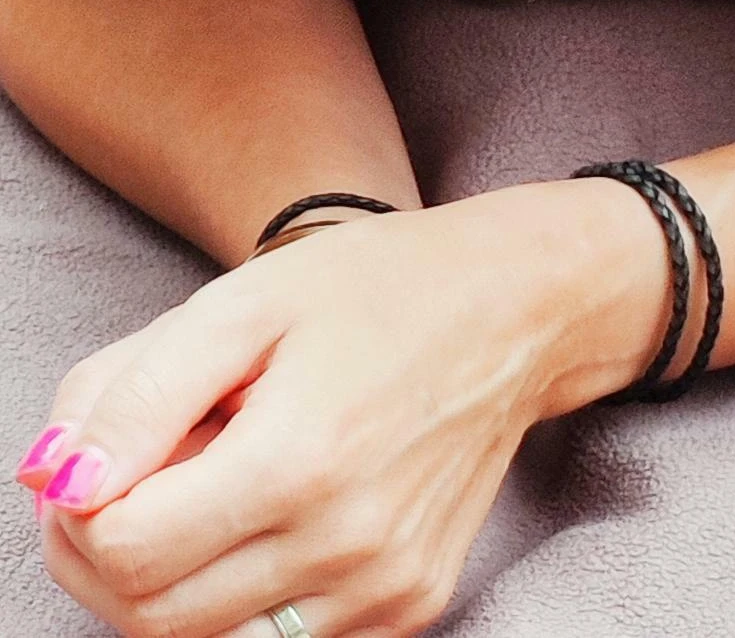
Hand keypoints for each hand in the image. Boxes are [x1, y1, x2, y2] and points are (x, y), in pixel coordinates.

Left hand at [13, 181, 629, 636]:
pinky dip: (248, 591)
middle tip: (135, 476)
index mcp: (300, 460)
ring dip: (177, 576)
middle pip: (149, 617)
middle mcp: (347, 545)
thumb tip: (60, 484)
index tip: (101, 459)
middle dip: (106, 555)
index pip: (118, 552)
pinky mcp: (412, 600)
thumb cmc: (381, 289)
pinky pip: (285, 637)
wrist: (517, 311)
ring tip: (218, 481)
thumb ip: (136, 392)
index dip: (77, 509)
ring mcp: (385, 586)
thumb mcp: (247, 300)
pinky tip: (275, 512)